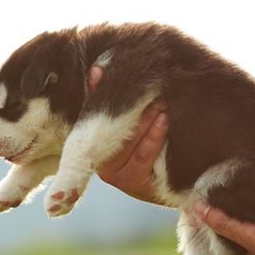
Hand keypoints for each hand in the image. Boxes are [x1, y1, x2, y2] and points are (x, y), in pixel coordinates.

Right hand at [87, 66, 168, 202]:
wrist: (159, 184)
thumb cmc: (137, 148)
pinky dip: (155, 137)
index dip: (96, 96)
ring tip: (160, 103)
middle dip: (132, 110)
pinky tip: (164, 121)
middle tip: (150, 89)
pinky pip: (144, 156)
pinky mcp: (135, 184)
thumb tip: (98, 70)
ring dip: (146, 122)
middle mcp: (100, 164)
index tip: (100, 72)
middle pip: (112, 133)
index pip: (90, 121)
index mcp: (91, 148)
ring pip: (129, 144)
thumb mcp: (120, 124)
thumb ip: (105, 99)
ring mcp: (117, 176)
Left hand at [193, 190, 254, 254]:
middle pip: (236, 253)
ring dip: (245, 230)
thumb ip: (225, 225)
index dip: (210, 246)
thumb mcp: (252, 238)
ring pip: (254, 245)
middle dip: (226, 237)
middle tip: (212, 214)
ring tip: (231, 210)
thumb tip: (198, 211)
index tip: (199, 228)